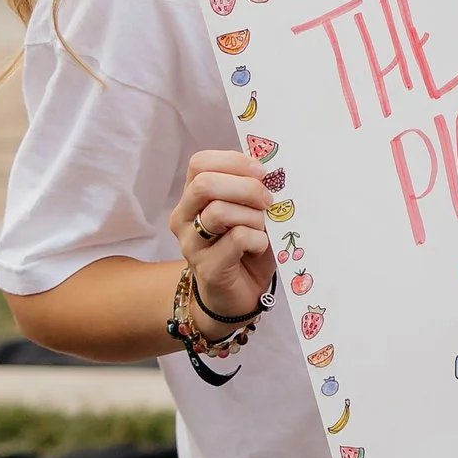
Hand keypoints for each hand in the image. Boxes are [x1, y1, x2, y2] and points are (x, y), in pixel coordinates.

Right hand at [167, 148, 278, 326]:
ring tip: (263, 228)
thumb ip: (253, 189)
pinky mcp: (207, 268)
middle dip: (245, 187)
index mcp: (193, 197)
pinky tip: (260, 246)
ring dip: (253, 216)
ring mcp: (192, 244)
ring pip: (219, 211)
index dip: (233, 162)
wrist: (239, 296)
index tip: (261, 172)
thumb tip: (273, 169)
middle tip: (267, 200)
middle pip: (204, 184)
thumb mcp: (250, 211)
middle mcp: (184, 218)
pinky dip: (258, 239)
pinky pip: (237, 239)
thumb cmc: (247, 248)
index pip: (200, 163)